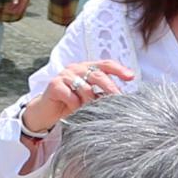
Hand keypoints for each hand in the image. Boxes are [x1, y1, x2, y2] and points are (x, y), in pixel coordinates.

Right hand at [22, 57, 136, 136]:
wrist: (46, 112)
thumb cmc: (70, 104)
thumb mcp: (89, 97)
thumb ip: (101, 93)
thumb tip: (122, 99)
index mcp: (87, 68)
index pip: (106, 64)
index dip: (119, 69)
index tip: (131, 77)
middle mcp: (76, 68)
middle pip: (98, 75)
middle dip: (111, 89)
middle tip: (118, 101)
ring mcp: (65, 75)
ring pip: (86, 88)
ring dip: (91, 103)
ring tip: (92, 112)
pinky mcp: (54, 85)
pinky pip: (71, 96)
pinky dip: (76, 106)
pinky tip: (76, 112)